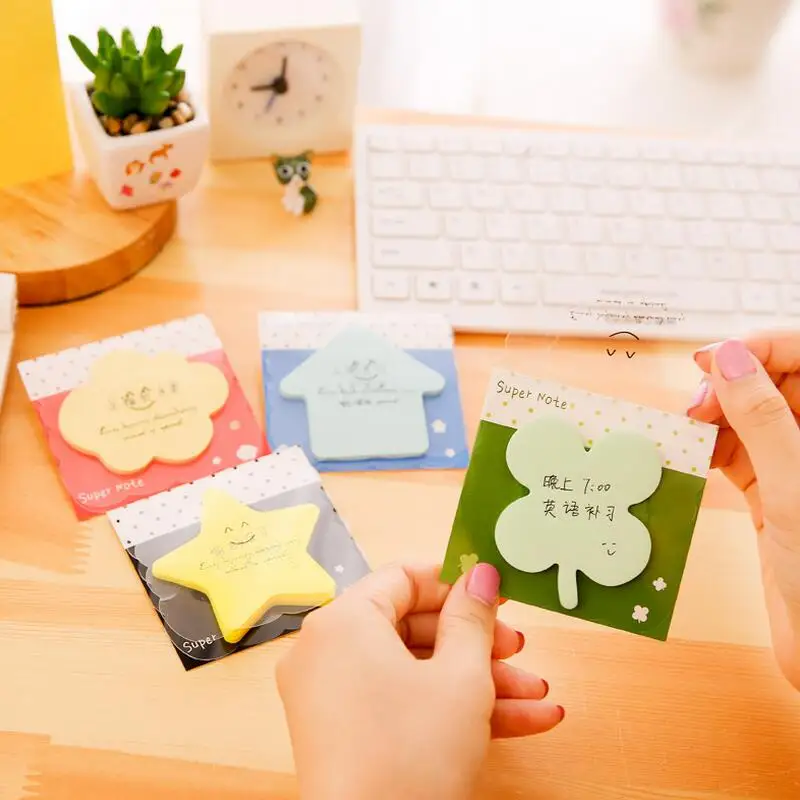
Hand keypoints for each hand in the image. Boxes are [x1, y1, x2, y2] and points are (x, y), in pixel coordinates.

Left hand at [277, 563, 563, 799]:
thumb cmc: (413, 754)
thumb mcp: (460, 677)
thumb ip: (472, 617)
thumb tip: (479, 572)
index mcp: (343, 622)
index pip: (403, 578)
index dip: (455, 583)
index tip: (496, 593)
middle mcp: (327, 652)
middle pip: (413, 628)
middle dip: (478, 643)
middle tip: (519, 651)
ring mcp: (332, 696)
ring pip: (416, 671)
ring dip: (479, 682)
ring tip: (537, 695)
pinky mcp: (344, 735)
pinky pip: (402, 704)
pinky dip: (452, 710)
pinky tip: (522, 721)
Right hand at [688, 335, 799, 689]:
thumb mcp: (793, 489)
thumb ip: (763, 418)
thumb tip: (728, 357)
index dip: (762, 347)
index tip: (716, 359)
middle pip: (774, 380)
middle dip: (730, 381)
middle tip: (694, 405)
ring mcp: (794, 466)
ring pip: (750, 415)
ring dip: (714, 413)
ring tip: (686, 428)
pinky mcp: (770, 493)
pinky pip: (736, 452)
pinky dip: (708, 447)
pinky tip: (688, 451)